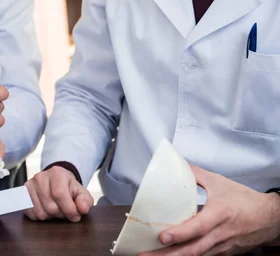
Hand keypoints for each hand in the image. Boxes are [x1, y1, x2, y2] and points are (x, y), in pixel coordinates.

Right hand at [24, 166, 93, 222]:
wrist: (56, 182)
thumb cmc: (69, 189)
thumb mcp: (81, 193)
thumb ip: (85, 201)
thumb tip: (82, 209)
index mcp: (57, 173)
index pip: (60, 194)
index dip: (69, 210)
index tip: (76, 215)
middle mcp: (40, 176)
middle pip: (50, 207)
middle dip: (61, 214)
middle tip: (65, 211)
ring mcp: (29, 185)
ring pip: (40, 213)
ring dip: (51, 217)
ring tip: (56, 209)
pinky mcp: (23, 194)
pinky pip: (31, 214)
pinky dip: (40, 217)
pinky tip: (47, 209)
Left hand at [140, 165, 279, 255]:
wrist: (270, 218)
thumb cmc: (244, 200)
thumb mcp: (219, 182)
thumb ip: (195, 174)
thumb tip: (175, 165)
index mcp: (219, 214)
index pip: (198, 227)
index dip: (180, 233)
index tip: (162, 237)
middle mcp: (220, 234)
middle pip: (192, 249)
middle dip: (167, 255)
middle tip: (144, 255)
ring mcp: (222, 247)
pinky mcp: (223, 253)